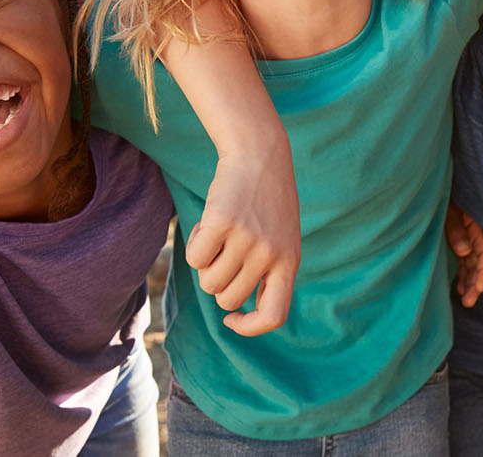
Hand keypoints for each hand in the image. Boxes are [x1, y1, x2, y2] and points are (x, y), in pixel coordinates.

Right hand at [189, 147, 300, 335]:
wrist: (261, 155)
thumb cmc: (266, 202)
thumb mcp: (281, 239)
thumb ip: (268, 272)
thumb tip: (234, 307)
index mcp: (289, 263)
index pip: (273, 316)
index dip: (249, 327)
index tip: (232, 318)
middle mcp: (270, 255)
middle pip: (226, 298)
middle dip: (218, 282)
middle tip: (225, 252)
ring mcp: (246, 240)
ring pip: (208, 281)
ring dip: (205, 263)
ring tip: (220, 235)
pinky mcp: (222, 224)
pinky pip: (193, 258)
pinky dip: (194, 244)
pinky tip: (208, 224)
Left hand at [446, 204, 482, 306]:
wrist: (435, 187)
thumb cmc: (443, 196)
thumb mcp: (448, 211)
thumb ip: (456, 230)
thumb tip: (465, 252)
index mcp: (477, 226)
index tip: (480, 288)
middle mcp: (475, 234)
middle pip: (480, 262)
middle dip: (476, 283)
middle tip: (469, 302)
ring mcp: (468, 238)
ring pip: (472, 264)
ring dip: (470, 282)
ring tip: (465, 300)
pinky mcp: (460, 240)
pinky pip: (465, 260)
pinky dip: (463, 274)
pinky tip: (459, 287)